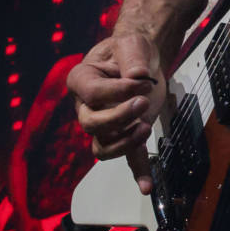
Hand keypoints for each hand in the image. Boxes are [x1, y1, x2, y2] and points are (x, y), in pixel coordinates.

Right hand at [70, 32, 164, 190]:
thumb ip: (132, 57)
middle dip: (117, 117)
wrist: (141, 58)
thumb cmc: (130, 49)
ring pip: (103, 146)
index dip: (117, 90)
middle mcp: (86, 107)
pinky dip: (138, 172)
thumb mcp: (131, 43)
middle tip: (142, 103)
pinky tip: (147, 187)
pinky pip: (127, 157)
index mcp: (82, 81)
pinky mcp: (126, 134)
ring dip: (124, 142)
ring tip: (146, 127)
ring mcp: (104, 124)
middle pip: (91, 124)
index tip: (143, 81)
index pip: (92, 92)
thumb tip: (138, 76)